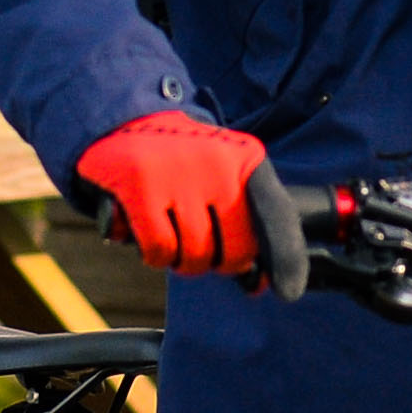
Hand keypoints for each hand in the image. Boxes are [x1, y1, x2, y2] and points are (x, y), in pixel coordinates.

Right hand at [75, 109, 269, 276]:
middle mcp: (217, 163)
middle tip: (200, 248)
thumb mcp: (223, 176)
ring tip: (170, 234)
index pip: (277, 214)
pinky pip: (159, 250)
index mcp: (245, 159)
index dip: (286, 258)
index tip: (286, 290)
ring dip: (180, 259)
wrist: (125, 122)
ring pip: (193, 256)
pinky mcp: (140, 185)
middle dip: (216, 262)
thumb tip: (258, 284)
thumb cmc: (183, 164)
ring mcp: (177, 174)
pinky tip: (148, 235)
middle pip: (232, 252)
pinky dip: (155, 255)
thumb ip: (246, 222)